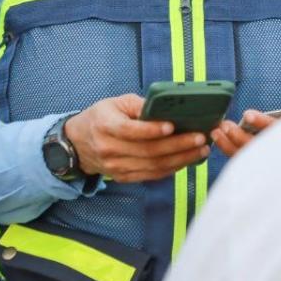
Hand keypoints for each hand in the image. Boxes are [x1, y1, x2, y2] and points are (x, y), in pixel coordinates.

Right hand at [63, 94, 210, 182]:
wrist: (79, 143)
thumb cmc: (103, 117)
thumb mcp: (116, 103)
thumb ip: (139, 105)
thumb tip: (166, 107)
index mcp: (104, 125)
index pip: (129, 130)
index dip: (151, 129)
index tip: (172, 126)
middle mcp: (108, 149)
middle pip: (147, 150)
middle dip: (177, 145)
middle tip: (199, 138)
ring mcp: (115, 167)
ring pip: (152, 166)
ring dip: (180, 159)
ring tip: (201, 149)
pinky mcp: (123, 177)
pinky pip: (151, 175)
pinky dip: (172, 168)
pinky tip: (188, 160)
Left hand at [212, 60, 280, 156]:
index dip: (265, 125)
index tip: (248, 115)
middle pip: (264, 153)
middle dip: (241, 140)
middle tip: (223, 126)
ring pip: (257, 161)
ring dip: (235, 149)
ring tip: (217, 133)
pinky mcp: (279, 159)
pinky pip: (255, 163)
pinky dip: (238, 153)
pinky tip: (224, 141)